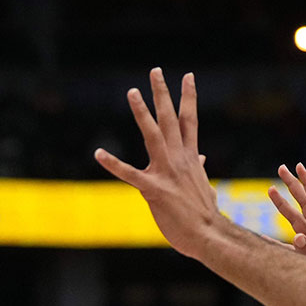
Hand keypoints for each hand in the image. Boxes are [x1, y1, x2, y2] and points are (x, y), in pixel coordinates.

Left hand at [95, 68, 225, 259]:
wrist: (208, 235)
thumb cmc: (204, 215)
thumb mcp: (203, 186)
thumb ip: (198, 170)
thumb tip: (203, 159)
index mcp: (190, 157)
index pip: (189, 121)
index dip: (188, 97)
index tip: (187, 76)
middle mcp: (179, 159)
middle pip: (170, 119)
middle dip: (162, 94)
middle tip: (155, 71)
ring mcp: (166, 172)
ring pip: (152, 135)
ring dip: (142, 112)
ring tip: (132, 92)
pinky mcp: (152, 189)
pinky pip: (129, 173)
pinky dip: (112, 163)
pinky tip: (98, 153)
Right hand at [268, 163, 305, 272]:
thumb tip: (297, 238)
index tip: (299, 168)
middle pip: (304, 204)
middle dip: (293, 186)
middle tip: (282, 168)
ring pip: (293, 218)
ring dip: (282, 204)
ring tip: (270, 189)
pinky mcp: (300, 254)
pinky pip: (283, 244)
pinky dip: (271, 239)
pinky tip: (260, 235)